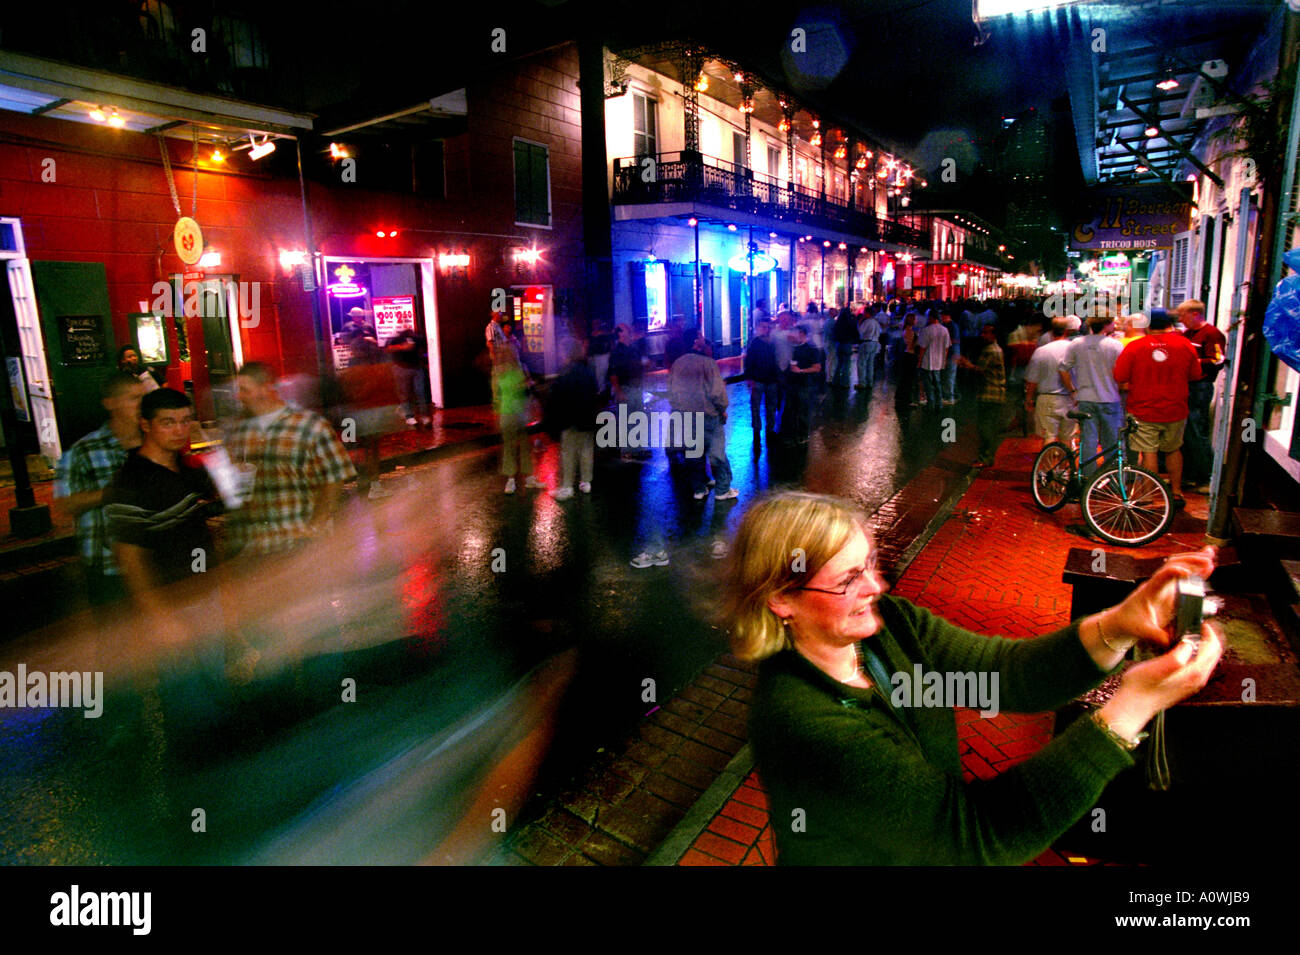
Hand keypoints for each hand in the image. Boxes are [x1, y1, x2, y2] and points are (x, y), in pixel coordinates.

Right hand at [1099, 622, 1223, 738]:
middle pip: (1213, 653)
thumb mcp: (1156, 668)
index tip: (1198, 622)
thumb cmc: (1141, 687)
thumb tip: (1189, 643)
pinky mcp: (1185, 684)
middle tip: (1193, 625)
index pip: (1214, 648)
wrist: (1133, 706)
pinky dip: (1193, 653)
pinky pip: (1197, 665)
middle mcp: (1197, 678)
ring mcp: (1192, 683)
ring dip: (1200, 645)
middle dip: (1207, 637)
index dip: (1209, 632)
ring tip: (1184, 634)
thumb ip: (1177, 656)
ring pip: (1206, 659)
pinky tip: (1177, 649)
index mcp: (1194, 673)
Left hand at [1103, 546, 1216, 650]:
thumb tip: (1173, 641)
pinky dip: (1196, 568)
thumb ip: (1157, 636)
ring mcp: (1165, 587)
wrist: (1121, 622)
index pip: (1162, 576)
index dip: (1174, 572)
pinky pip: (1184, 576)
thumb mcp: (1142, 631)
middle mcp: (1159, 585)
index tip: (1187, 573)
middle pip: (1173, 564)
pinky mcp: (1171, 591)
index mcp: (1150, 591)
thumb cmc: (1129, 624)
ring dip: (1195, 559)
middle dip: (1191, 560)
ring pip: (1179, 566)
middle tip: (1207, 559)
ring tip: (1211, 553)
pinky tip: (1209, 563)